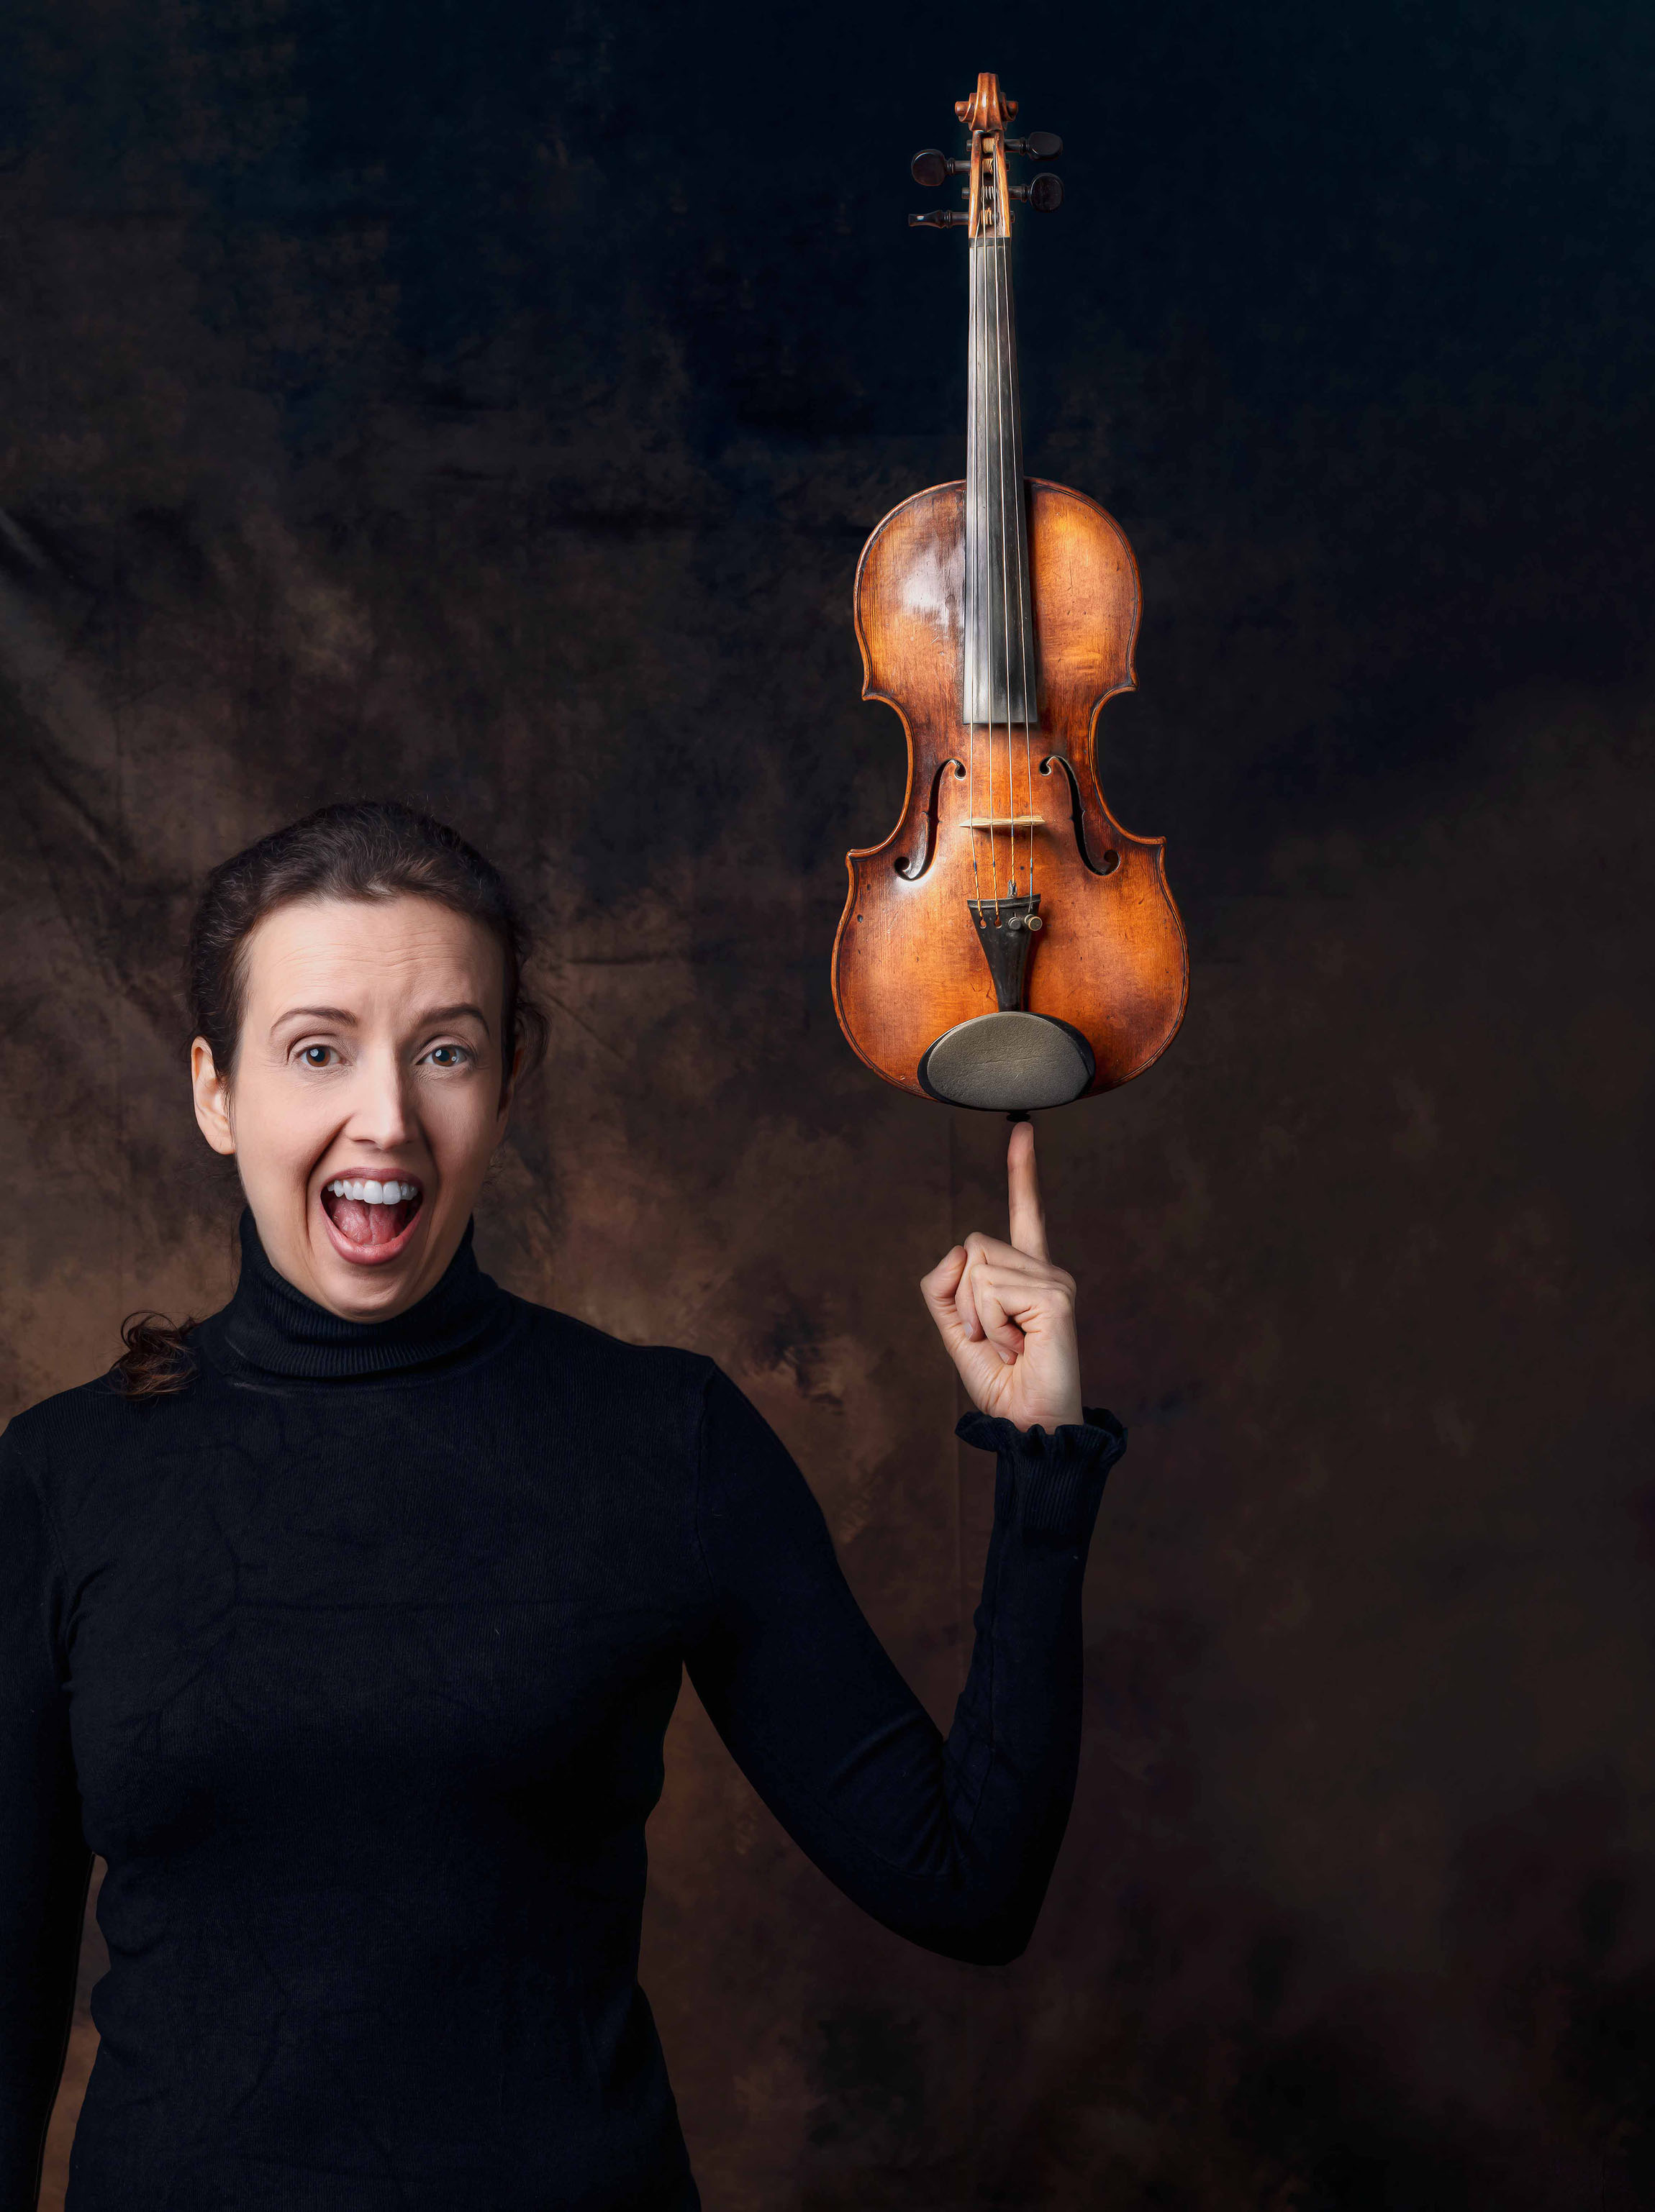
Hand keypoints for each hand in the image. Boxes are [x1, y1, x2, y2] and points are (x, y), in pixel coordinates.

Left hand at [921, 1120, 1083, 1432]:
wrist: (1027, 1424)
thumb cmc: (1000, 1382)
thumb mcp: (955, 1331)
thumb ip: (943, 1287)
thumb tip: (958, 1249)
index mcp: (1026, 1274)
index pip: (1024, 1214)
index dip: (1022, 1171)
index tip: (1022, 1128)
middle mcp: (1046, 1270)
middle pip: (972, 1247)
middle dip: (962, 1298)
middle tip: (994, 1338)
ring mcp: (1055, 1281)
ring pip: (976, 1268)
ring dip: (975, 1317)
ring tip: (1008, 1344)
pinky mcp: (1055, 1298)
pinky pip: (989, 1291)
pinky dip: (989, 1324)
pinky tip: (1018, 1345)